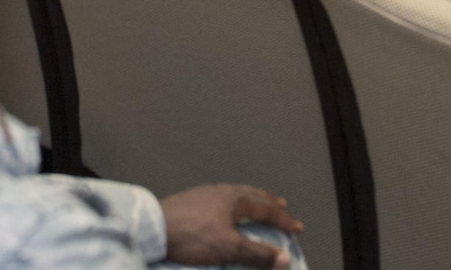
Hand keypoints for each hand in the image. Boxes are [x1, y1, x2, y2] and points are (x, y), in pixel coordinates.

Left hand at [160, 184, 302, 268]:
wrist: (153, 229)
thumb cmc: (192, 236)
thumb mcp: (229, 248)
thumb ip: (258, 254)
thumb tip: (283, 258)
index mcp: (234, 199)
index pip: (266, 208)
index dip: (284, 219)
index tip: (298, 227)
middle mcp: (221, 192)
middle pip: (251, 195)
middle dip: (268, 202)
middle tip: (281, 206)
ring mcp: (204, 194)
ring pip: (235, 195)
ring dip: (250, 200)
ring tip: (256, 205)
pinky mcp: (191, 201)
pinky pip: (220, 199)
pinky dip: (233, 204)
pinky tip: (225, 211)